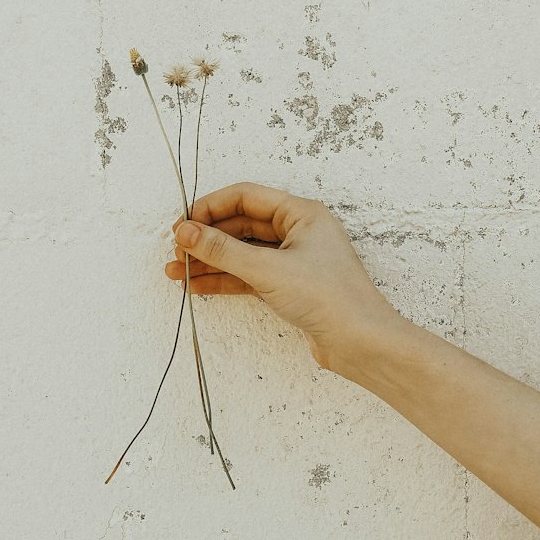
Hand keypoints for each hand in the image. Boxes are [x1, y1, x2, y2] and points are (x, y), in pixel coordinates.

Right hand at [165, 181, 405, 371]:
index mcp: (302, 214)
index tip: (183, 224)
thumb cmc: (329, 298)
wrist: (361, 343)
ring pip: (243, 253)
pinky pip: (250, 276)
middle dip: (207, 238)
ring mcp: (294, 261)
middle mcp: (299, 232)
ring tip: (177, 272)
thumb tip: (186, 232)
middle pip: (242, 224)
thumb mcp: (268, 269)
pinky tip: (199, 285)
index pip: (246, 197)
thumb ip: (223, 250)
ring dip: (211, 261)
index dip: (211, 208)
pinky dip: (225, 279)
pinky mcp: (290, 287)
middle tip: (177, 252)